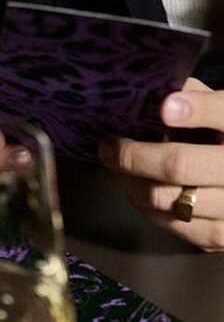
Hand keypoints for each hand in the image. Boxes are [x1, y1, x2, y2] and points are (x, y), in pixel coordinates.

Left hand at [98, 77, 223, 251]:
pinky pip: (171, 224)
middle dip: (132, 154)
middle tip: (109, 144)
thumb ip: (191, 94)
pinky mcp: (220, 235)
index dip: (195, 110)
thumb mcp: (216, 106)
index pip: (222, 113)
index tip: (165, 107)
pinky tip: (132, 185)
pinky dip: (142, 204)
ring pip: (166, 198)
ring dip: (129, 181)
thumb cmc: (222, 134)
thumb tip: (147, 86)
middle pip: (179, 165)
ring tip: (114, 164)